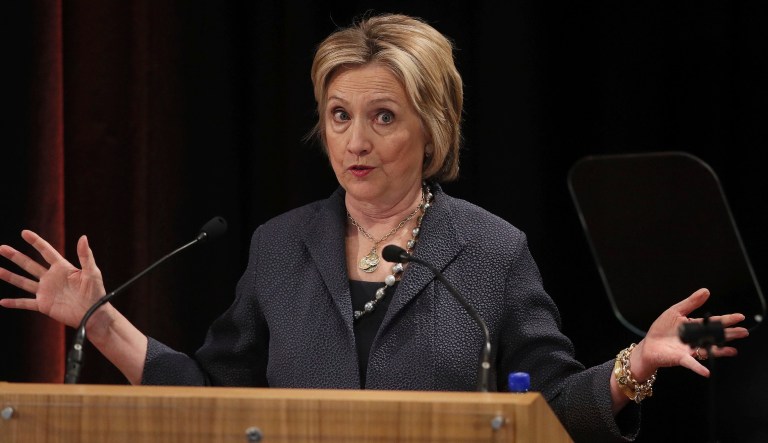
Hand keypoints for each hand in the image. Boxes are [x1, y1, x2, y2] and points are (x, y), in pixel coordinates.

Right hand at [0, 230, 105, 328]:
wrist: (94, 314)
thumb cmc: (96, 293)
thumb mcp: (92, 272)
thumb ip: (85, 256)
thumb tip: (83, 237)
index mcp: (63, 268)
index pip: (46, 251)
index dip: (36, 242)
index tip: (24, 232)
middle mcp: (51, 278)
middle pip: (30, 264)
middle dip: (15, 256)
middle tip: (1, 248)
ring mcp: (46, 291)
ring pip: (24, 282)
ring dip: (10, 276)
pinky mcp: (44, 305)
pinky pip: (26, 303)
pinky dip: (14, 303)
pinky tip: (2, 301)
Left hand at [630, 288, 748, 379]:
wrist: (649, 345)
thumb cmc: (661, 329)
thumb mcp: (675, 311)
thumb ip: (691, 302)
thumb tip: (706, 291)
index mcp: (694, 327)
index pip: (713, 322)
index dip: (726, 319)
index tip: (739, 317)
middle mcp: (695, 339)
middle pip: (715, 336)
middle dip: (729, 334)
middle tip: (743, 332)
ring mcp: (690, 350)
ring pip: (708, 350)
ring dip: (721, 351)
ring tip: (733, 350)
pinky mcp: (681, 358)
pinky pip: (691, 363)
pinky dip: (698, 368)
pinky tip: (706, 371)